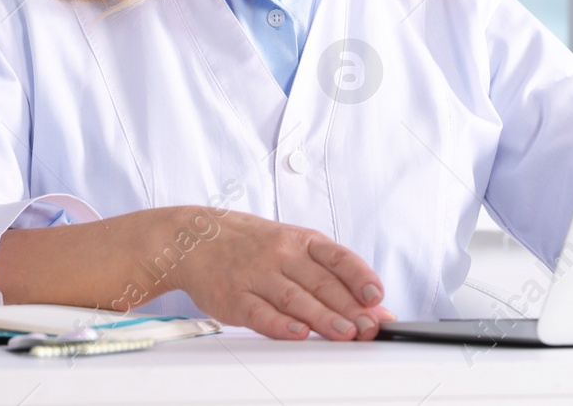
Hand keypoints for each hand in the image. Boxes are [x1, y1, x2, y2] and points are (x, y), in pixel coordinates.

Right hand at [164, 208, 396, 340]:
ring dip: (323, 317)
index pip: (338, 258)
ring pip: (294, 298)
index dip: (360, 277)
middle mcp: (282, 254)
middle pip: (321, 282)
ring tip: (346, 333)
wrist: (195, 238)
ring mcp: (256, 275)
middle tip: (370, 327)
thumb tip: (372, 304)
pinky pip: (258, 312)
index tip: (378, 296)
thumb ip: (330, 275)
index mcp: (302, 241)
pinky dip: (279, 324)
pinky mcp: (233, 297)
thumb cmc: (253, 245)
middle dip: (350, 307)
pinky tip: (297, 334)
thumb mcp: (294, 246)